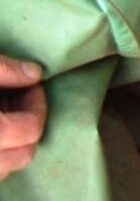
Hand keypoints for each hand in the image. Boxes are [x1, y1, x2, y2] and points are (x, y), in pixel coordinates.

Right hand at [0, 55, 45, 181]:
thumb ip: (5, 70)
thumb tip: (35, 74)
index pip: (28, 131)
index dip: (36, 105)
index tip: (31, 85)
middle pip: (23, 156)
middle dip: (29, 126)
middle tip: (19, 99)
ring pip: (5, 168)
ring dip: (13, 143)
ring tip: (2, 112)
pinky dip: (0, 151)